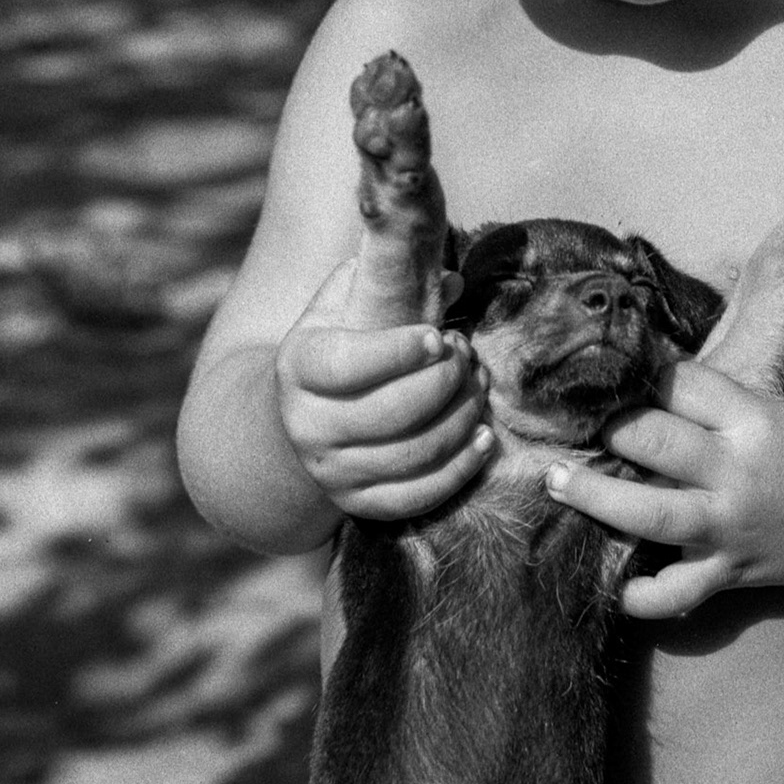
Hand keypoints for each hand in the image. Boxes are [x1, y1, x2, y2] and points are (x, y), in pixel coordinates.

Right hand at [276, 256, 491, 522]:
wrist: (308, 410)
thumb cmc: (342, 339)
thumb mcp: (349, 299)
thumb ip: (391, 279)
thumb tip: (453, 282)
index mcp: (298, 365)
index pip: (347, 364)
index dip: (398, 352)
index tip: (438, 336)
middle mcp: (305, 425)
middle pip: (389, 414)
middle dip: (443, 381)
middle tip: (465, 355)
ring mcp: (330, 471)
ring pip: (412, 455)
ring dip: (461, 418)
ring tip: (478, 385)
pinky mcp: (356, 504)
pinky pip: (417, 497)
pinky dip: (459, 468)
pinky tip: (484, 436)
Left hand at [544, 362, 783, 619]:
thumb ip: (753, 356)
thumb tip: (709, 306)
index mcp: (754, 418)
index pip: (683, 385)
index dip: (650, 376)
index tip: (626, 374)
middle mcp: (737, 471)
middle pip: (655, 443)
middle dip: (612, 430)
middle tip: (580, 423)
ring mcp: (731, 525)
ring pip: (651, 515)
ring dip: (596, 498)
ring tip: (555, 481)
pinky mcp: (732, 570)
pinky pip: (679, 591)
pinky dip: (645, 596)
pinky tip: (614, 587)